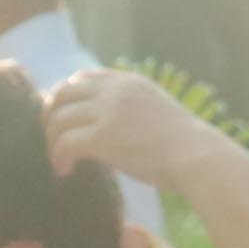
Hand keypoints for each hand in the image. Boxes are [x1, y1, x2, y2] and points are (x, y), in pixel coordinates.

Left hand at [45, 66, 241, 200]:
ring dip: (51, 141)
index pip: (83, 77)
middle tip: (52, 138)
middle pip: (62, 93)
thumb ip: (131, 108)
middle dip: (50, 115)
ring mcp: (107, 112)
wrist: (198, 157)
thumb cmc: (185, 145)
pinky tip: (64, 170)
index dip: (66, 96)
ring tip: (59, 160)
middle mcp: (115, 90)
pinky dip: (57, 157)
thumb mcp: (157, 110)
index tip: (64, 117)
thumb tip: (108, 125)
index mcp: (129, 82)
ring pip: (58, 119)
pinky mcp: (101, 137)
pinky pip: (64, 143)